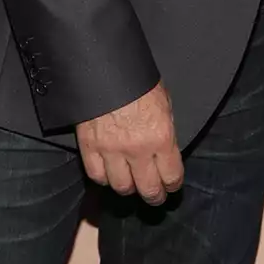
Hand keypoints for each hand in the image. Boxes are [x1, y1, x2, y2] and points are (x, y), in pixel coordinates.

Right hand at [77, 82, 183, 205]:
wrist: (105, 67)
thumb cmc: (139, 82)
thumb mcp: (165, 104)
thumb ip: (166, 132)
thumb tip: (167, 152)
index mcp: (161, 137)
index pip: (171, 176)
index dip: (173, 185)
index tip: (172, 186)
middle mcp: (138, 149)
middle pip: (148, 189)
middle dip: (155, 196)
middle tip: (155, 196)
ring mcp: (111, 150)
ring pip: (122, 187)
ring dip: (129, 189)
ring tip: (132, 186)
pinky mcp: (89, 147)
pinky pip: (97, 176)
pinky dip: (104, 179)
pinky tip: (110, 175)